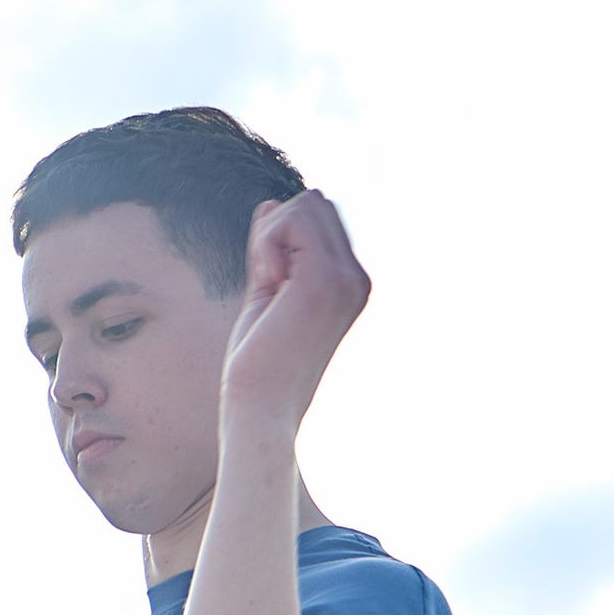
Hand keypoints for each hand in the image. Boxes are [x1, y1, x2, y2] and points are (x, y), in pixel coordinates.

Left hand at [219, 187, 369, 443]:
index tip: (269, 282)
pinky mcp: (325, 278)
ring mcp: (345, 278)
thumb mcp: (267, 295)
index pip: (319, 218)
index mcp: (348, 285)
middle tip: (265, 281)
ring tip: (268, 286)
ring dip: (270, 237)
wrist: (261, 412)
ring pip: (306, 204)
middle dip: (277, 230)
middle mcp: (356, 280)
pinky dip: (267, 242)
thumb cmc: (258, 367)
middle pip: (315, 202)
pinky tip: (268, 283)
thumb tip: (270, 205)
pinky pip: (293, 217)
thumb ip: (273, 252)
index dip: (281, 235)